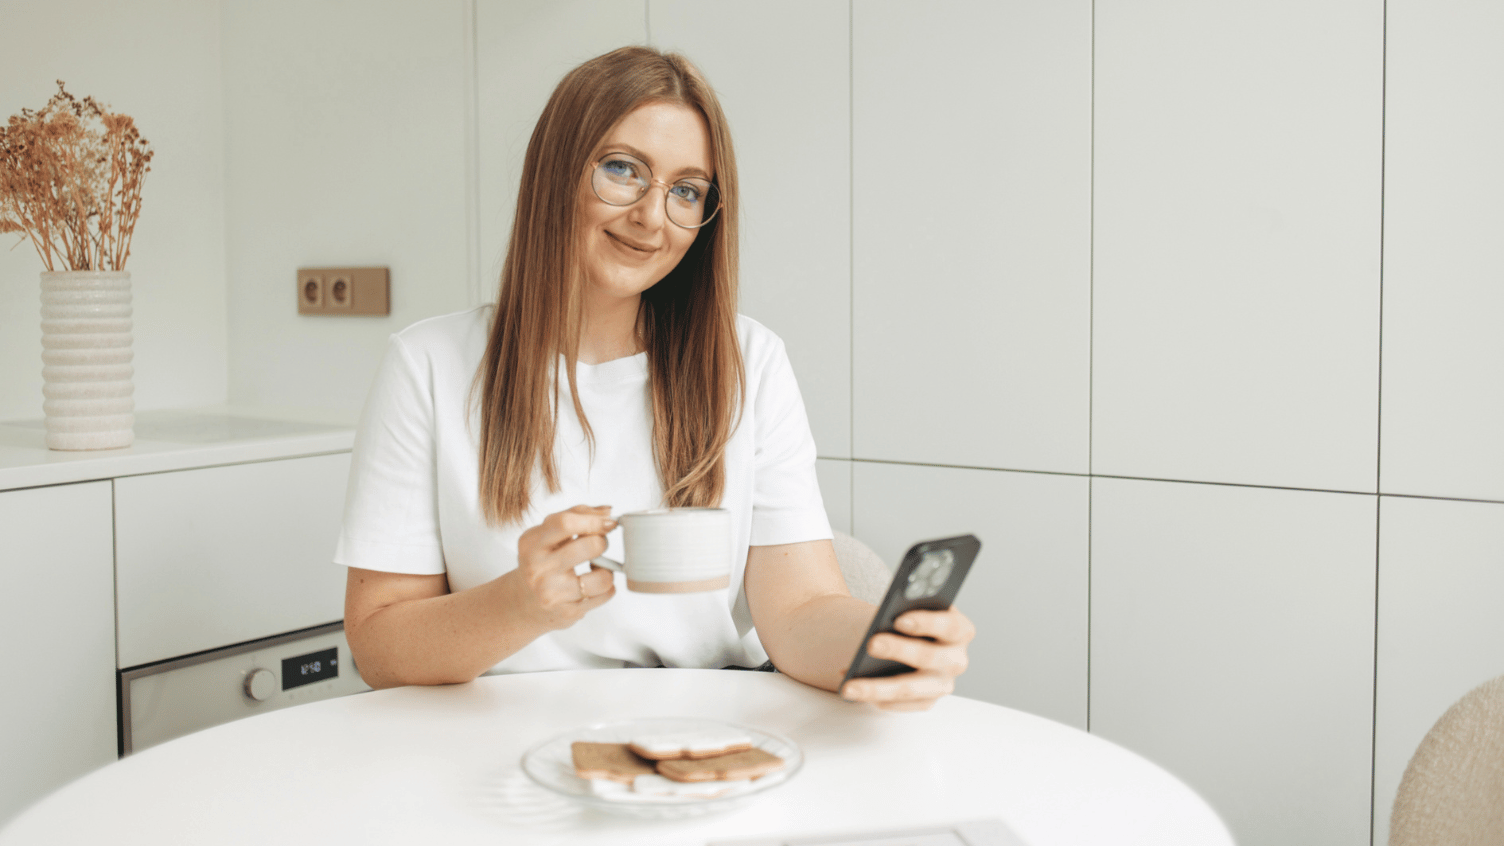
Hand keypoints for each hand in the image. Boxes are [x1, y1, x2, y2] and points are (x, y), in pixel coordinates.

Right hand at [513, 504, 617, 630]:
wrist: (523, 603)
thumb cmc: (541, 562)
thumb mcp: (546, 535)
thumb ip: (575, 515)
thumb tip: (608, 511)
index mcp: (531, 543)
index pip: (565, 523)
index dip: (593, 520)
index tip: (609, 522)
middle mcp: (538, 568)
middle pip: (590, 546)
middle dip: (602, 542)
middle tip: (598, 545)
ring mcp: (552, 593)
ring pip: (603, 577)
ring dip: (607, 570)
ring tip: (595, 569)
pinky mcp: (567, 612)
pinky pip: (605, 595)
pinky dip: (606, 588)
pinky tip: (592, 585)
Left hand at [838, 607, 974, 711]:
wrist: (902, 637)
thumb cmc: (907, 620)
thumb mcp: (910, 611)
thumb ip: (903, 613)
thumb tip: (881, 624)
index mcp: (960, 630)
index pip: (950, 625)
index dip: (926, 623)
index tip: (899, 619)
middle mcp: (956, 659)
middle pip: (929, 657)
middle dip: (898, 650)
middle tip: (871, 644)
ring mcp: (943, 683)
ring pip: (910, 688)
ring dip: (878, 687)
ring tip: (850, 684)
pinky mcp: (927, 701)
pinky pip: (901, 704)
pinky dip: (876, 697)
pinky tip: (856, 690)